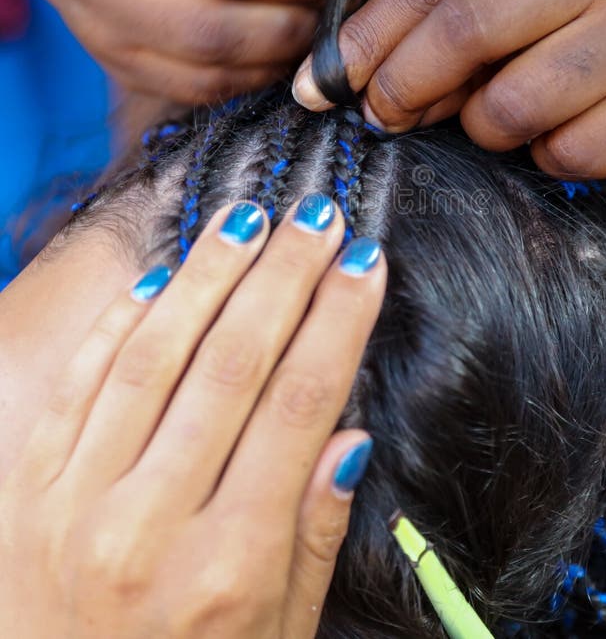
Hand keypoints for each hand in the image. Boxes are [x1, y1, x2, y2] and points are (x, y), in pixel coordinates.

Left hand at [0, 197, 385, 637]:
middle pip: (231, 365)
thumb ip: (313, 534)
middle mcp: (147, 526)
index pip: (299, 407)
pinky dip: (120, 324)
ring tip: (245, 220)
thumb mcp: (279, 637)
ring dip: (205, 276)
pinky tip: (161, 279)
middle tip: (315, 218)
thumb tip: (347, 433)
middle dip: (282, 277)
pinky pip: (77, 384)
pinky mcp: (27, 491)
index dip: (337, 321)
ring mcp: (75, 503)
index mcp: (227, 569)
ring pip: (152, 356)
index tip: (363, 261)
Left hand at [294, 0, 605, 177]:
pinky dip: (545, 154)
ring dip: (483, 127)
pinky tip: (565, 125)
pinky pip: (566, 154)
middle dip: (401, 86)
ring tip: (504, 111)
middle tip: (382, 113)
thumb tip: (367, 71)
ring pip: (510, 109)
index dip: (366, 37)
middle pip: (463, 33)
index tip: (325, 78)